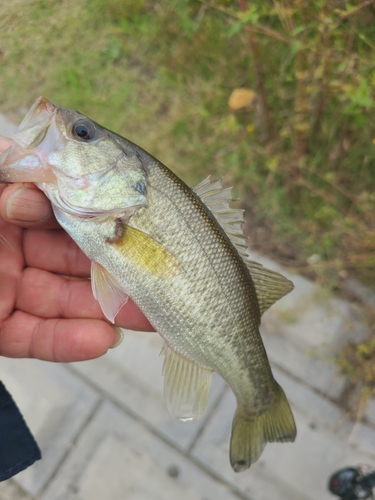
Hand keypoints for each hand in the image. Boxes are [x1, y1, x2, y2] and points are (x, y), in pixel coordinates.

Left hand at [0, 136, 152, 361]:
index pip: (64, 212)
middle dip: (118, 270)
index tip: (139, 227)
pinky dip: (66, 341)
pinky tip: (102, 339)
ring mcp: (1, 289)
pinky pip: (34, 336)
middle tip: (162, 278)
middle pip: (73, 259)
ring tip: (148, 316)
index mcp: (3, 206)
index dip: (101, 220)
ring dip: (104, 309)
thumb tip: (34, 137)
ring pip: (62, 300)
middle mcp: (8, 245)